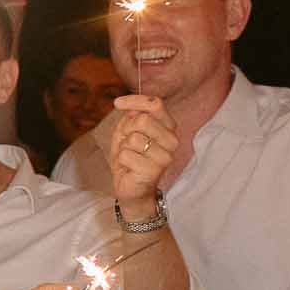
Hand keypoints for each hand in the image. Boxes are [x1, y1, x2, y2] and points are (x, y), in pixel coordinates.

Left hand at [107, 94, 177, 211]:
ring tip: (130, 158)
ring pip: (133, 138)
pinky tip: (129, 168)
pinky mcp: (154, 170)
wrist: (130, 188)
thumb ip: (130, 118)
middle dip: (126, 130)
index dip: (135, 101)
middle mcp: (172, 140)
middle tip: (127, 144)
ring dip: (123, 148)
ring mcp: (166, 155)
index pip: (155, 105)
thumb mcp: (126, 133)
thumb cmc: (130, 158)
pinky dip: (121, 161)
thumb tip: (128, 106)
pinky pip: (126, 155)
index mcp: (168, 127)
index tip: (118, 103)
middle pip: (142, 120)